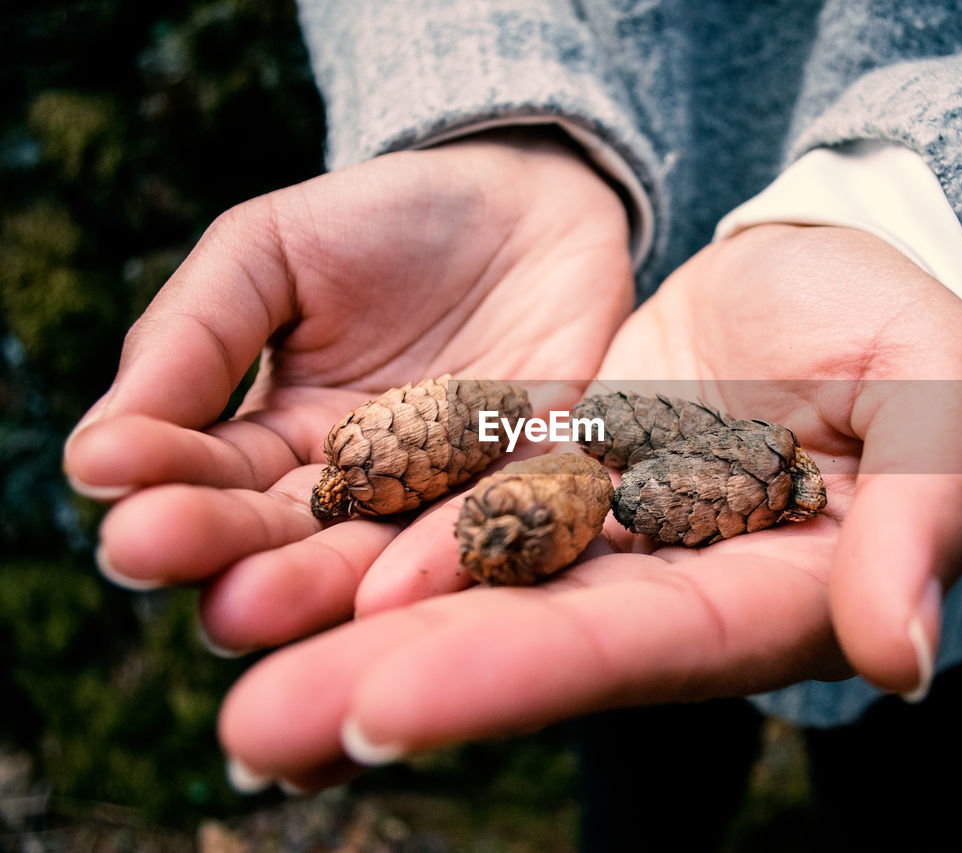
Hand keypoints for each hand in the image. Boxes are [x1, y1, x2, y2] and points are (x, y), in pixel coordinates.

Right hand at [62, 129, 633, 648]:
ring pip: (379, 559)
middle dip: (220, 552)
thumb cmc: (383, 221)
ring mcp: (449, 496)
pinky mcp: (536, 483)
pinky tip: (396, 587)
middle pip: (284, 542)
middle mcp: (363, 493)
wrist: (525, 201)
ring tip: (248, 603)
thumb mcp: (268, 253)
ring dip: (313, 586)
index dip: (158, 480)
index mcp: (280, 443)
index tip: (106, 475)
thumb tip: (97, 448)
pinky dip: (449, 555)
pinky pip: (495, 524)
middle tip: (151, 553)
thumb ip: (193, 338)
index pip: (211, 482)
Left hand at [212, 225, 961, 792]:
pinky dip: (377, 533)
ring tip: (231, 659)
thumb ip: (920, 521)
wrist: (826, 266)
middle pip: (528, 643)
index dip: (521, 675)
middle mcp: (669, 590)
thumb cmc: (900, 329)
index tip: (388, 708)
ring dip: (351, 626)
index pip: (641, 646)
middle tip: (255, 732)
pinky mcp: (554, 474)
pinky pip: (457, 503)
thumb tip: (902, 658)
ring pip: (471, 586)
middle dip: (395, 685)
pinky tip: (277, 560)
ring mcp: (603, 537)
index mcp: (769, 594)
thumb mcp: (936, 399)